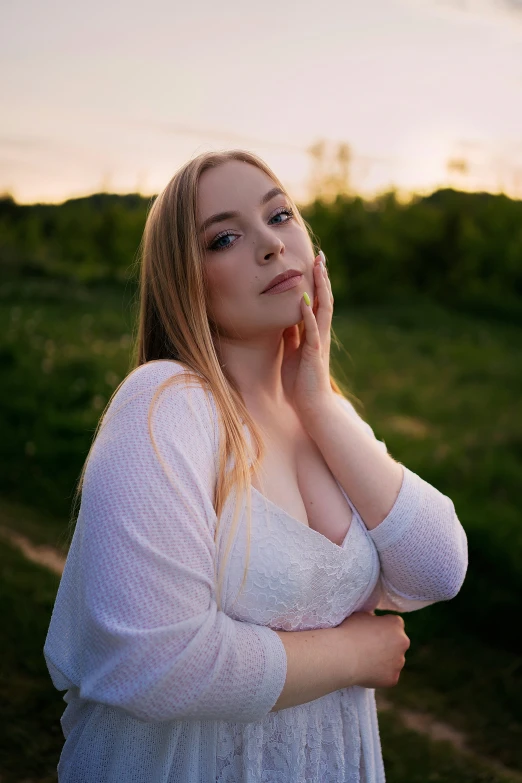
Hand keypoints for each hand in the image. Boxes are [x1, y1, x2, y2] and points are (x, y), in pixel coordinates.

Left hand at [281, 250, 334, 420]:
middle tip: (320, 256)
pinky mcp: (314, 354)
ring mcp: (319, 343)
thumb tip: (287, 319)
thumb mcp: (293, 353)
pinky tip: (303, 300)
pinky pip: (312, 331)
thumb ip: (292, 336)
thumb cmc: (301, 384)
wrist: (312, 407)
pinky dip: (308, 315)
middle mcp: (320, 335)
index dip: (317, 283)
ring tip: (318, 269)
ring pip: (323, 310)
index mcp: (315, 334)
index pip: (317, 302)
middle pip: (324, 300)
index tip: (314, 263)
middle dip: (322, 278)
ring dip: (321, 288)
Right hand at [337, 612, 410, 688]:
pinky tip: (366, 671)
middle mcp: (403, 642)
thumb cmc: (350, 632)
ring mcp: (399, 662)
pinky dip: (380, 675)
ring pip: (394, 661)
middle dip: (388, 645)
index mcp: (396, 624)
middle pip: (398, 643)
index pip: (394, 624)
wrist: (343, 655)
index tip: (373, 632)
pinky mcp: (393, 678)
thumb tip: (374, 625)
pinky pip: (388, 676)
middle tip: (370, 647)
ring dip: (385, 660)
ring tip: (366, 660)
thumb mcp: (362, 615)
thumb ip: (374, 620)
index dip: (383, 627)